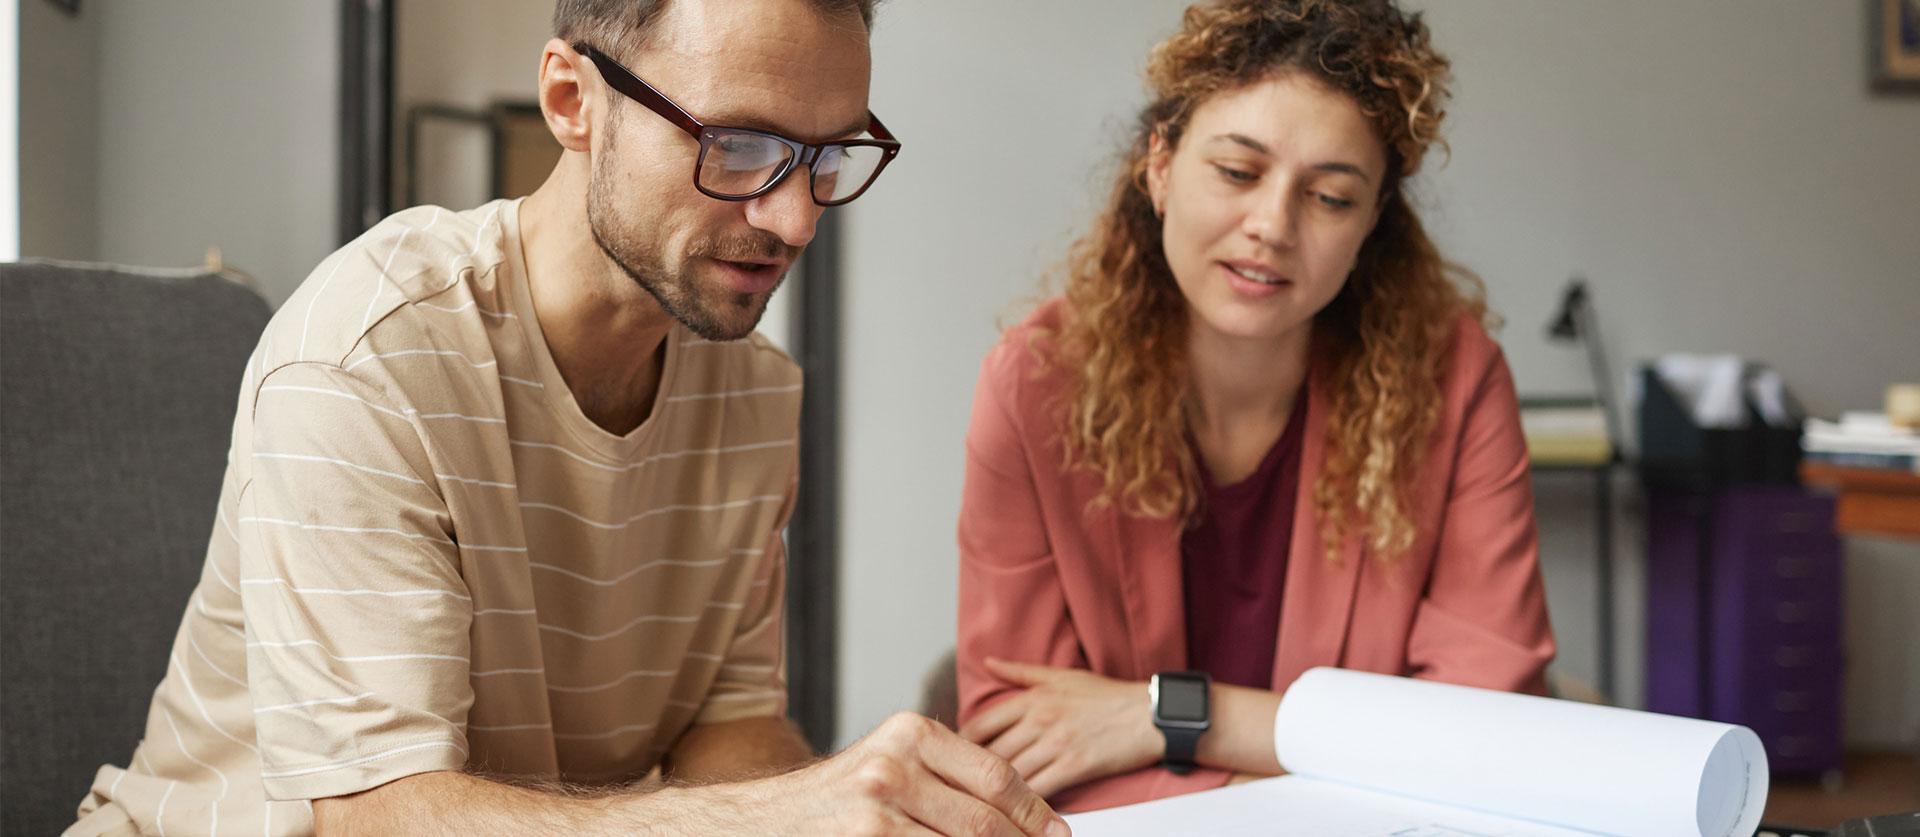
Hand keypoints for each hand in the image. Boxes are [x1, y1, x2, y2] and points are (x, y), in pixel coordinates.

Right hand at [750, 712, 1068, 836]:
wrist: (768, 821)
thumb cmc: (841, 798)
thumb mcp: (893, 765)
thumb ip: (949, 777)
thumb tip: (1022, 814)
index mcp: (911, 732)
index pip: (995, 775)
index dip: (1035, 811)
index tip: (1057, 833)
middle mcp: (895, 763)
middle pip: (985, 818)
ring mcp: (878, 806)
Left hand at [958, 658, 1161, 797]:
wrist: (1150, 715)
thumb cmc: (1107, 697)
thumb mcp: (1060, 676)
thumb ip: (1020, 672)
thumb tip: (987, 662)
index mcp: (1031, 698)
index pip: (979, 725)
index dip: (959, 746)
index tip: (951, 761)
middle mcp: (1039, 719)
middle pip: (988, 752)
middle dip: (968, 773)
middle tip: (956, 789)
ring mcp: (1056, 744)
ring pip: (1009, 774)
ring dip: (991, 792)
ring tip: (977, 804)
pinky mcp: (1074, 767)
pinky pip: (1037, 790)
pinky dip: (1021, 804)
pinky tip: (1012, 812)